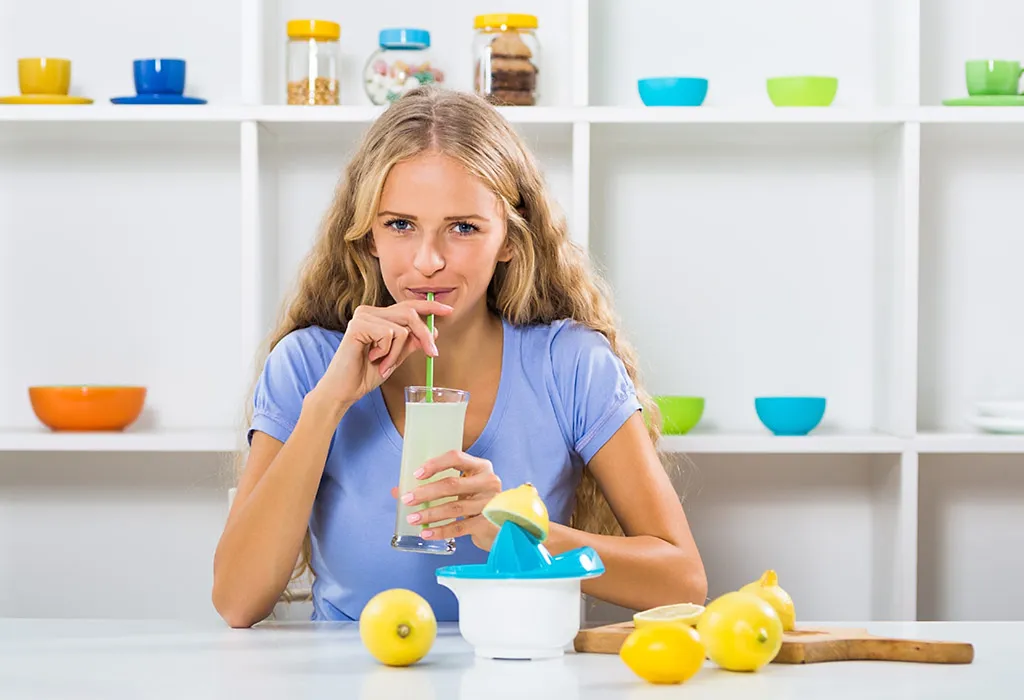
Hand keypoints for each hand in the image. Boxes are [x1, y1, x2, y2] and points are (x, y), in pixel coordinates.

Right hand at [312, 300, 452, 409]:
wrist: (345, 390)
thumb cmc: (365, 373)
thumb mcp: (395, 357)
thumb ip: (411, 342)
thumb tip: (433, 330)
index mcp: (378, 316)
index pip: (408, 305)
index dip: (430, 307)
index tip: (449, 310)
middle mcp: (369, 312)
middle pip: (410, 313)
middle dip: (424, 335)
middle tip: (432, 354)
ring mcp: (363, 316)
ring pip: (401, 328)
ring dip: (397, 353)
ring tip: (384, 363)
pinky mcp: (358, 325)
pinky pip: (389, 335)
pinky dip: (387, 352)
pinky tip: (372, 358)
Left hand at [393, 450, 502, 550]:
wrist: (504, 524)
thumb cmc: (477, 501)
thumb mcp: (461, 488)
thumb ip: (433, 486)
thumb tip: (398, 491)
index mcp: (481, 467)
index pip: (457, 457)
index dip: (435, 464)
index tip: (417, 474)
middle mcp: (488, 482)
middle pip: (452, 484)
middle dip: (426, 492)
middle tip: (407, 499)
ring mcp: (489, 503)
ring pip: (454, 507)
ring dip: (430, 514)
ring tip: (412, 518)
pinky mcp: (487, 523)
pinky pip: (459, 527)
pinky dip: (440, 531)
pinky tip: (426, 533)